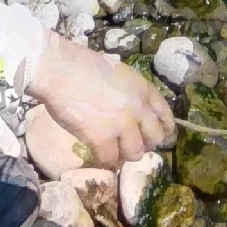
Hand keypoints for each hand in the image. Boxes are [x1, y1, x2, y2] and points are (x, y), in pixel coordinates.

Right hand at [29, 33, 173, 166]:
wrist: (60, 70)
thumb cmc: (82, 66)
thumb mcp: (118, 74)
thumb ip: (130, 93)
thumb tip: (133, 113)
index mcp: (142, 88)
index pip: (165, 115)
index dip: (164, 129)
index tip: (160, 136)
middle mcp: (137, 108)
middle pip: (155, 138)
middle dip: (143, 143)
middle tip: (129, 143)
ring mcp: (121, 124)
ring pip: (135, 153)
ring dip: (123, 154)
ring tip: (112, 149)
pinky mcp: (102, 139)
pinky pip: (110, 160)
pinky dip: (104, 160)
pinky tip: (98, 153)